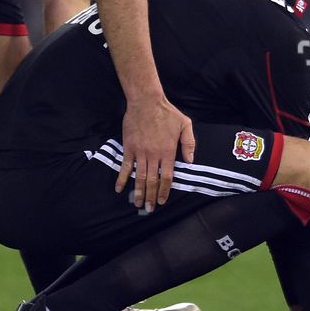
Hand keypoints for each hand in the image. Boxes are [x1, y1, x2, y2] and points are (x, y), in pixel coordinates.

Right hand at [118, 96, 195, 211]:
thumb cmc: (167, 112)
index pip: (167, 177)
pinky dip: (121, 178)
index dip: (164, 191)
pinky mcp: (129, 148)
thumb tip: (190, 161)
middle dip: (151, 196)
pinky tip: (119, 189)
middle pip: (152, 181)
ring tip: (137, 204)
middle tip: (149, 208)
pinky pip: (124, 166)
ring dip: (138, 192)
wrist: (146, 102)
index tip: (161, 201)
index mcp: (168, 152)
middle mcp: (153, 155)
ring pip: (139, 177)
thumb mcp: (185, 124)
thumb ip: (189, 143)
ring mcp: (140, 152)